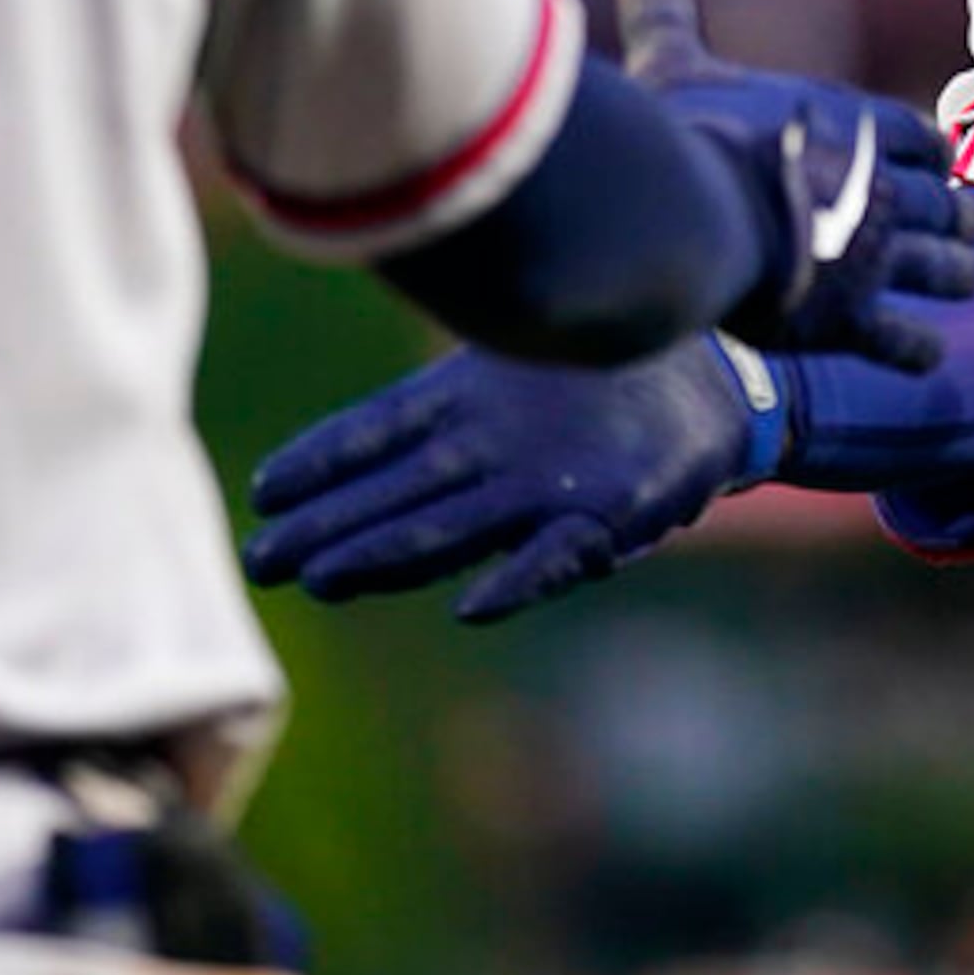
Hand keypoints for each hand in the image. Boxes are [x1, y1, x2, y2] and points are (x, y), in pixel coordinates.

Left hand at [242, 339, 763, 622]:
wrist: (714, 382)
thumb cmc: (589, 380)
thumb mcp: (501, 368)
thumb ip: (430, 410)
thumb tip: (334, 454)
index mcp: (468, 393)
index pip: (377, 430)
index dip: (320, 459)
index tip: (261, 491)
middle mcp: (499, 436)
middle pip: (397, 486)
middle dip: (326, 525)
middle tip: (259, 559)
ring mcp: (551, 479)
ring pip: (453, 524)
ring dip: (386, 554)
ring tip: (320, 579)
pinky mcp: (609, 517)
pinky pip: (556, 558)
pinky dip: (518, 580)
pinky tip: (473, 606)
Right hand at [615, 0, 973, 371]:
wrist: (684, 218)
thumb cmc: (679, 136)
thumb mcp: (676, 64)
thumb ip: (669, 12)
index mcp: (848, 122)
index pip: (916, 134)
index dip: (927, 149)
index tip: (935, 158)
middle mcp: (876, 186)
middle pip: (941, 201)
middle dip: (954, 212)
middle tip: (966, 222)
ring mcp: (870, 257)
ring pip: (943, 267)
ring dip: (958, 272)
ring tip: (968, 277)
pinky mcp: (847, 321)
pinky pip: (903, 342)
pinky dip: (918, 348)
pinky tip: (925, 352)